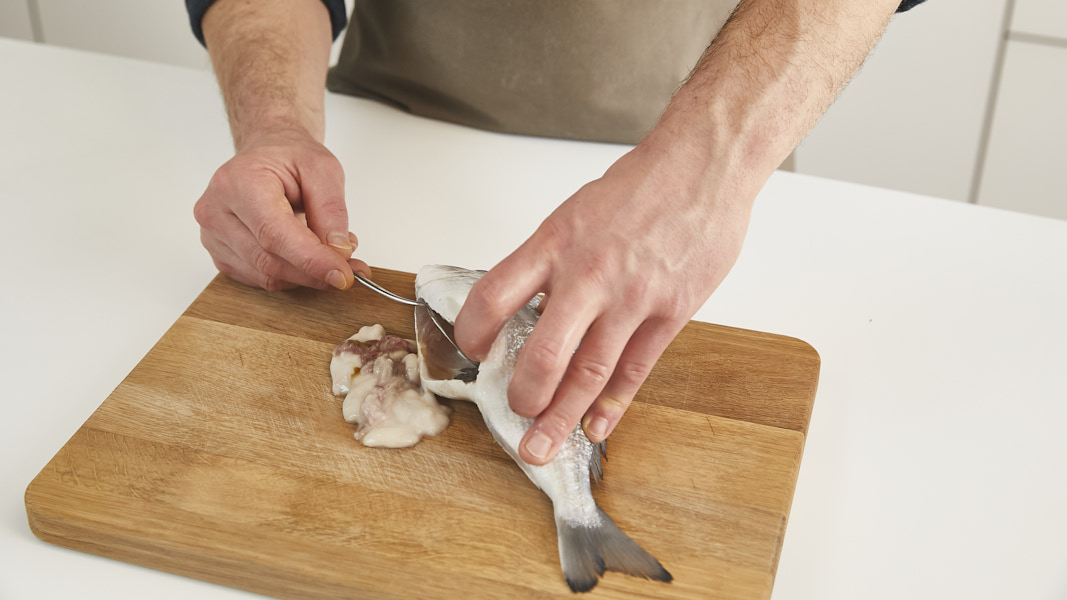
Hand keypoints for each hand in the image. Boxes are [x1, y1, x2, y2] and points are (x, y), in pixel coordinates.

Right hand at [193, 131, 368, 290]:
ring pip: (267, 275)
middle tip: (352, 267)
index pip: (274, 233)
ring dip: (306, 273)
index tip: (343, 275)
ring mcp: (213, 236)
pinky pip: (261, 279)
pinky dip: (291, 275)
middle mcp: (216, 210)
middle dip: (316, 271)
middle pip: (270, 260)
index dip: (310, 260)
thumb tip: (338, 251)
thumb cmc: (289, 157)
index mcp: (238, 182)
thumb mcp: (323, 168)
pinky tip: (305, 254)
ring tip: (330, 249)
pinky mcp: (221, 254)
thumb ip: (331, 210)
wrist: (265, 155)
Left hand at [455, 138, 753, 464]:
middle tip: (513, 413)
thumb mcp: (575, 213)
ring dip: (560, 418)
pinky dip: (612, 406)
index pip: (493, 296)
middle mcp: (588, 275)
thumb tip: (526, 308)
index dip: (472, 332)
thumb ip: (550, 263)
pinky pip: (635, 371)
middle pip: (542, 353)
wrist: (703, 166)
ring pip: (588, 374)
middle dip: (522, 396)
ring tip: (540, 447)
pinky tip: (595, 428)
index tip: (473, 350)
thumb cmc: (639, 186)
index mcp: (555, 243)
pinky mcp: (670, 312)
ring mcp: (632, 298)